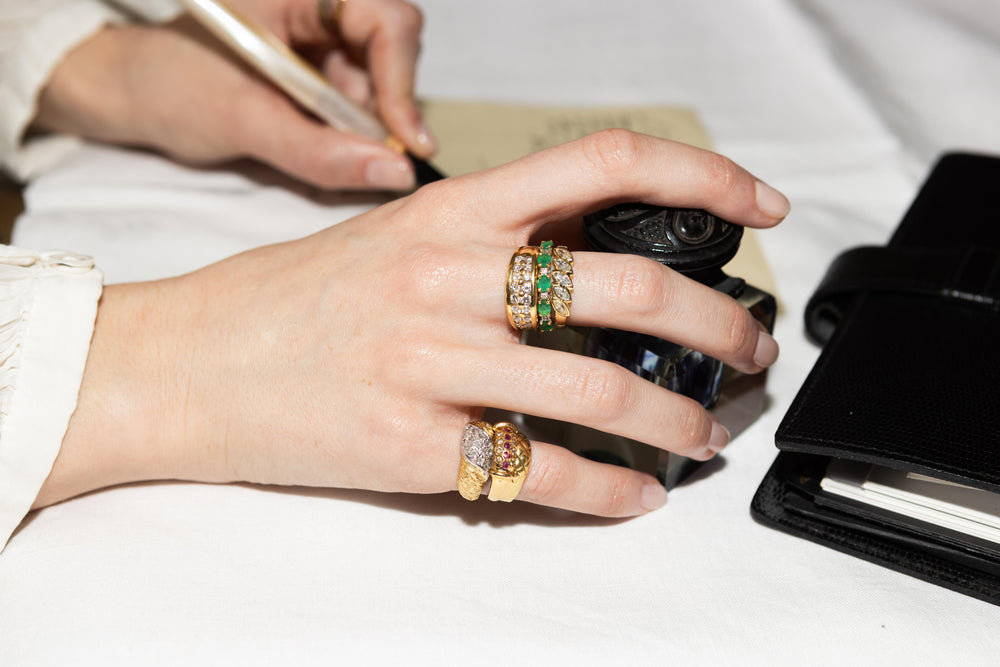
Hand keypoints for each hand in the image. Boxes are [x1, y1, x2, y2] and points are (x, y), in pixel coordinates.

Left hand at [32, 0, 431, 189]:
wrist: (132, 95)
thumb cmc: (170, 85)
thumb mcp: (244, 121)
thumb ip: (320, 152)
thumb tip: (395, 172)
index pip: (386, 20)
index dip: (401, 81)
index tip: (406, 142)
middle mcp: (320, 8)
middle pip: (393, 51)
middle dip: (381, 109)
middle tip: (362, 155)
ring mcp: (323, 38)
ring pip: (379, 85)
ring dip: (361, 128)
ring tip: (314, 147)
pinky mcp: (321, 69)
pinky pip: (358, 104)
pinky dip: (346, 135)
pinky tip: (315, 145)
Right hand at [40, 132, 789, 516]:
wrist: (188, 361)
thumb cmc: (291, 297)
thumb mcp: (394, 235)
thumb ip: (489, 238)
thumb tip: (589, 250)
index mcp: (452, 209)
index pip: (603, 164)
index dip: (700, 177)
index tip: (756, 208)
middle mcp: (449, 275)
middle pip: (627, 289)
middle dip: (717, 325)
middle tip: (749, 351)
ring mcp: (431, 362)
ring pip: (599, 393)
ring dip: (676, 420)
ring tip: (704, 434)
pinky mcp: (412, 444)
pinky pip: (538, 472)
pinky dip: (607, 493)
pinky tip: (637, 497)